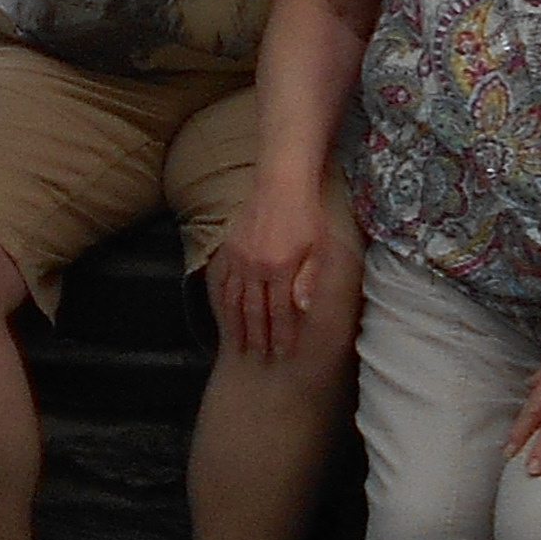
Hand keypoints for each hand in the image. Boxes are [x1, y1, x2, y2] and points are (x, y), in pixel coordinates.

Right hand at [214, 176, 347, 362]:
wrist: (281, 182)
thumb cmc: (307, 214)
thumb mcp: (318, 247)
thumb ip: (309, 279)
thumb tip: (303, 309)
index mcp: (280, 268)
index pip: (280, 311)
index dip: (282, 334)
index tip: (284, 352)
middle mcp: (255, 266)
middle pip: (255, 311)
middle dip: (259, 337)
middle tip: (261, 357)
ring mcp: (239, 258)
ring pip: (234, 299)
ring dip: (238, 325)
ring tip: (241, 344)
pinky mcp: (230, 248)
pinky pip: (222, 281)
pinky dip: (222, 301)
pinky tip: (225, 313)